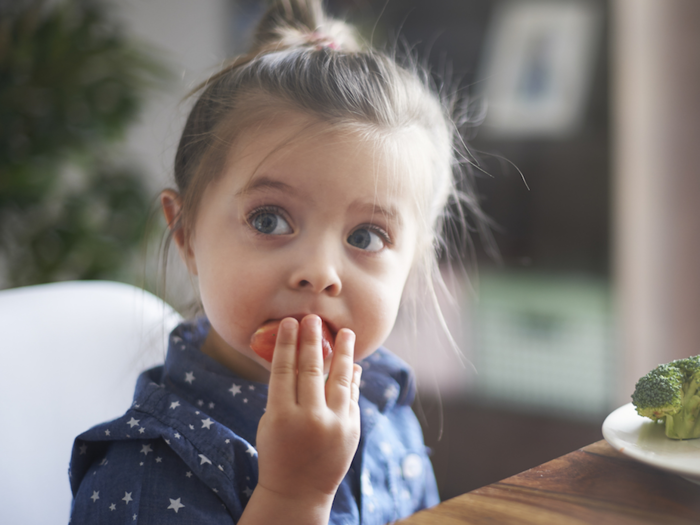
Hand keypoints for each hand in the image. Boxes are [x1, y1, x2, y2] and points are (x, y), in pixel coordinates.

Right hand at [254, 315, 361, 506]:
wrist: (298, 492)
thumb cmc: (277, 452)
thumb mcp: (270, 423)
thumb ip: (283, 393)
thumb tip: (298, 357)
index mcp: (281, 417)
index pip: (284, 371)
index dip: (286, 344)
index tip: (290, 323)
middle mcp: (309, 419)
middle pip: (311, 370)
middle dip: (312, 340)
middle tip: (313, 318)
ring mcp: (334, 425)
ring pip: (340, 379)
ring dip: (343, 353)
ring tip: (346, 332)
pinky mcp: (351, 430)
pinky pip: (352, 396)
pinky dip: (352, 379)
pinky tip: (353, 364)